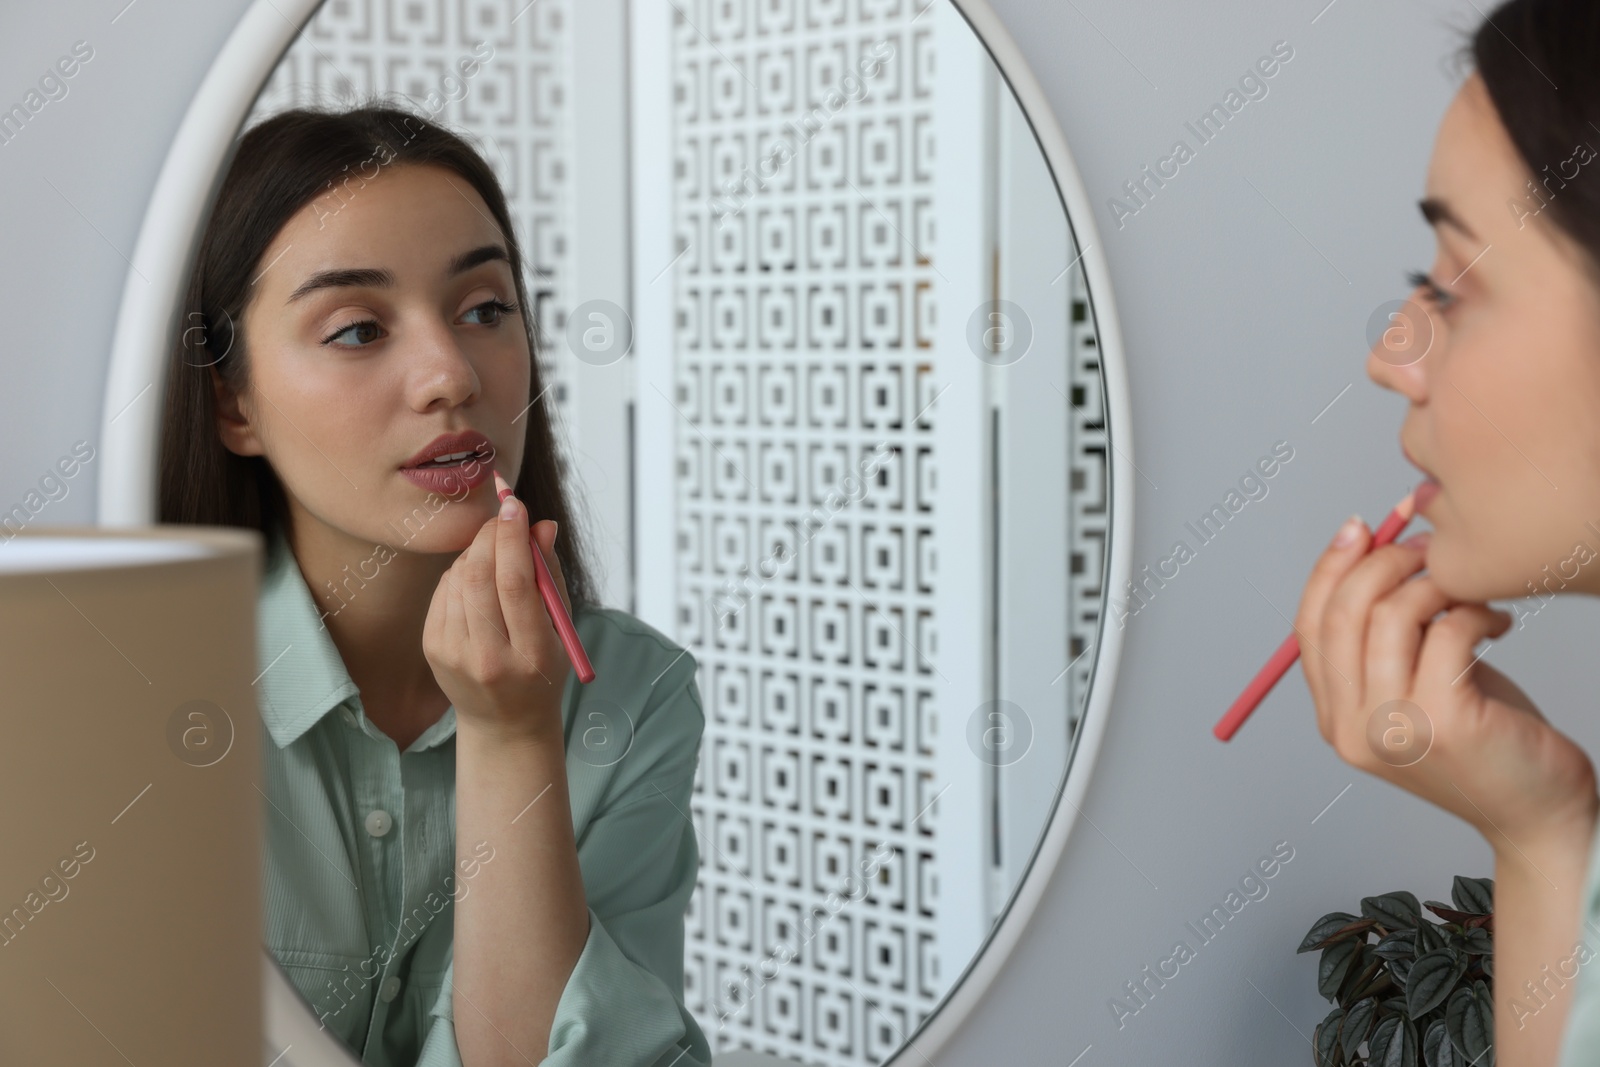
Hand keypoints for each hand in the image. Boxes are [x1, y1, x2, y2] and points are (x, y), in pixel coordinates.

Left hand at [422, 496, 573, 744]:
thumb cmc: (542, 669)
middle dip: (492, 536)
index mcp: (531, 654)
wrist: (504, 724)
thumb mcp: (560, 628)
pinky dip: (461, 572)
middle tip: (505, 518)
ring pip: (459, 578)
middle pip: (481, 577)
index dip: (514, 538)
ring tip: (496, 554)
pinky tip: (477, 579)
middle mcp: (489, 658)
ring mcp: (454, 655)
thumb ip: (551, 575)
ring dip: (478, 552)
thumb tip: (542, 525)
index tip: (516, 506)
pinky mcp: (432, 649)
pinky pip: (444, 591)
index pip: (516, 584)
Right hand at [1295, 518, 1597, 853]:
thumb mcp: (1414, 692)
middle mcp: (1353, 728)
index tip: (1361, 529)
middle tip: (1428, 551)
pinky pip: (1447, 633)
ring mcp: (1396, 729)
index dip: (1329, 569)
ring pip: (1392, 617)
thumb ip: (1383, 643)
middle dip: (1384, 563)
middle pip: (1343, 615)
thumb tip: (1375, 553)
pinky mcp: (1446, 724)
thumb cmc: (1485, 744)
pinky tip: (1495, 624)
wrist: (1538, 813)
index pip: (1309, 627)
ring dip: (1436, 585)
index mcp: (1336, 720)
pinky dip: (1475, 613)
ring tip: (1469, 593)